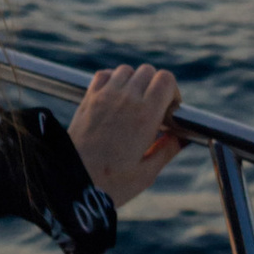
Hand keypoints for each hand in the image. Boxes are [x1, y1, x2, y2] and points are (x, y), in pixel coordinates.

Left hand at [69, 62, 184, 207]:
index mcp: (145, 116)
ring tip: (134, 105)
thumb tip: (181, 137)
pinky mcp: (89, 98)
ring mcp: (105, 95)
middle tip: (154, 109)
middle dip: (156, 86)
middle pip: (148, 71)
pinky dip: (113, 80)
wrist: (72, 178)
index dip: (172, 92)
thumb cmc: (110, 182)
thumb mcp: (146, 173)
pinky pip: (105, 75)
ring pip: (127, 70)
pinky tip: (115, 98)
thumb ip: (167, 150)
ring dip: (134, 82)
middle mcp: (125, 99)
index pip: (165, 80)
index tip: (171, 110)